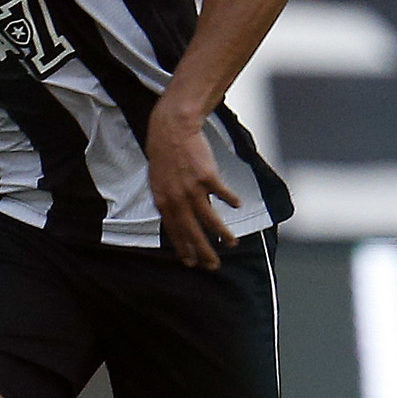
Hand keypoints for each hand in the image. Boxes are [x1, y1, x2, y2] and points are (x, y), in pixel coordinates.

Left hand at [146, 111, 239, 269]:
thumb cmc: (165, 156)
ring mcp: (192, 188)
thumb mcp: (159, 183)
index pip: (174, 232)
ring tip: (232, 244)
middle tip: (213, 266)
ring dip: (222, 234)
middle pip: (192, 231)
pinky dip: (230, 199)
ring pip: (209, 218)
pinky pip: (221, 193)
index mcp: (163, 201)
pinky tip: (237, 206)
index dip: (183, 248)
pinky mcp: (206, 176)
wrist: (171, 131)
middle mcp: (176, 199)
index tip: (192, 263)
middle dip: (203, 251)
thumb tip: (176, 219)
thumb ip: (168, 201)